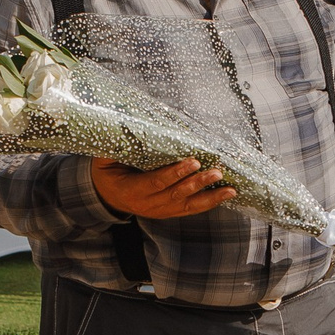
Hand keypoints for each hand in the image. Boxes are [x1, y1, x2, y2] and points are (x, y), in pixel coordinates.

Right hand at [92, 157, 235, 220]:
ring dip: (209, 197)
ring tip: (229, 189)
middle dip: (198, 183)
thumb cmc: (108, 172)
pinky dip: (209, 203)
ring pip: (187, 206)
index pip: (156, 182)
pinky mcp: (168, 213)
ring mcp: (159, 211)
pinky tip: (225, 196)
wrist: (106, 197)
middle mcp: (147, 204)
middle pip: (176, 195)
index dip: (175, 173)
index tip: (193, 161)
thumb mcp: (105, 159)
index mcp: (131, 190)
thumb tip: (126, 121)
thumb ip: (116, 146)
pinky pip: (190, 210)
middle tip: (216, 172)